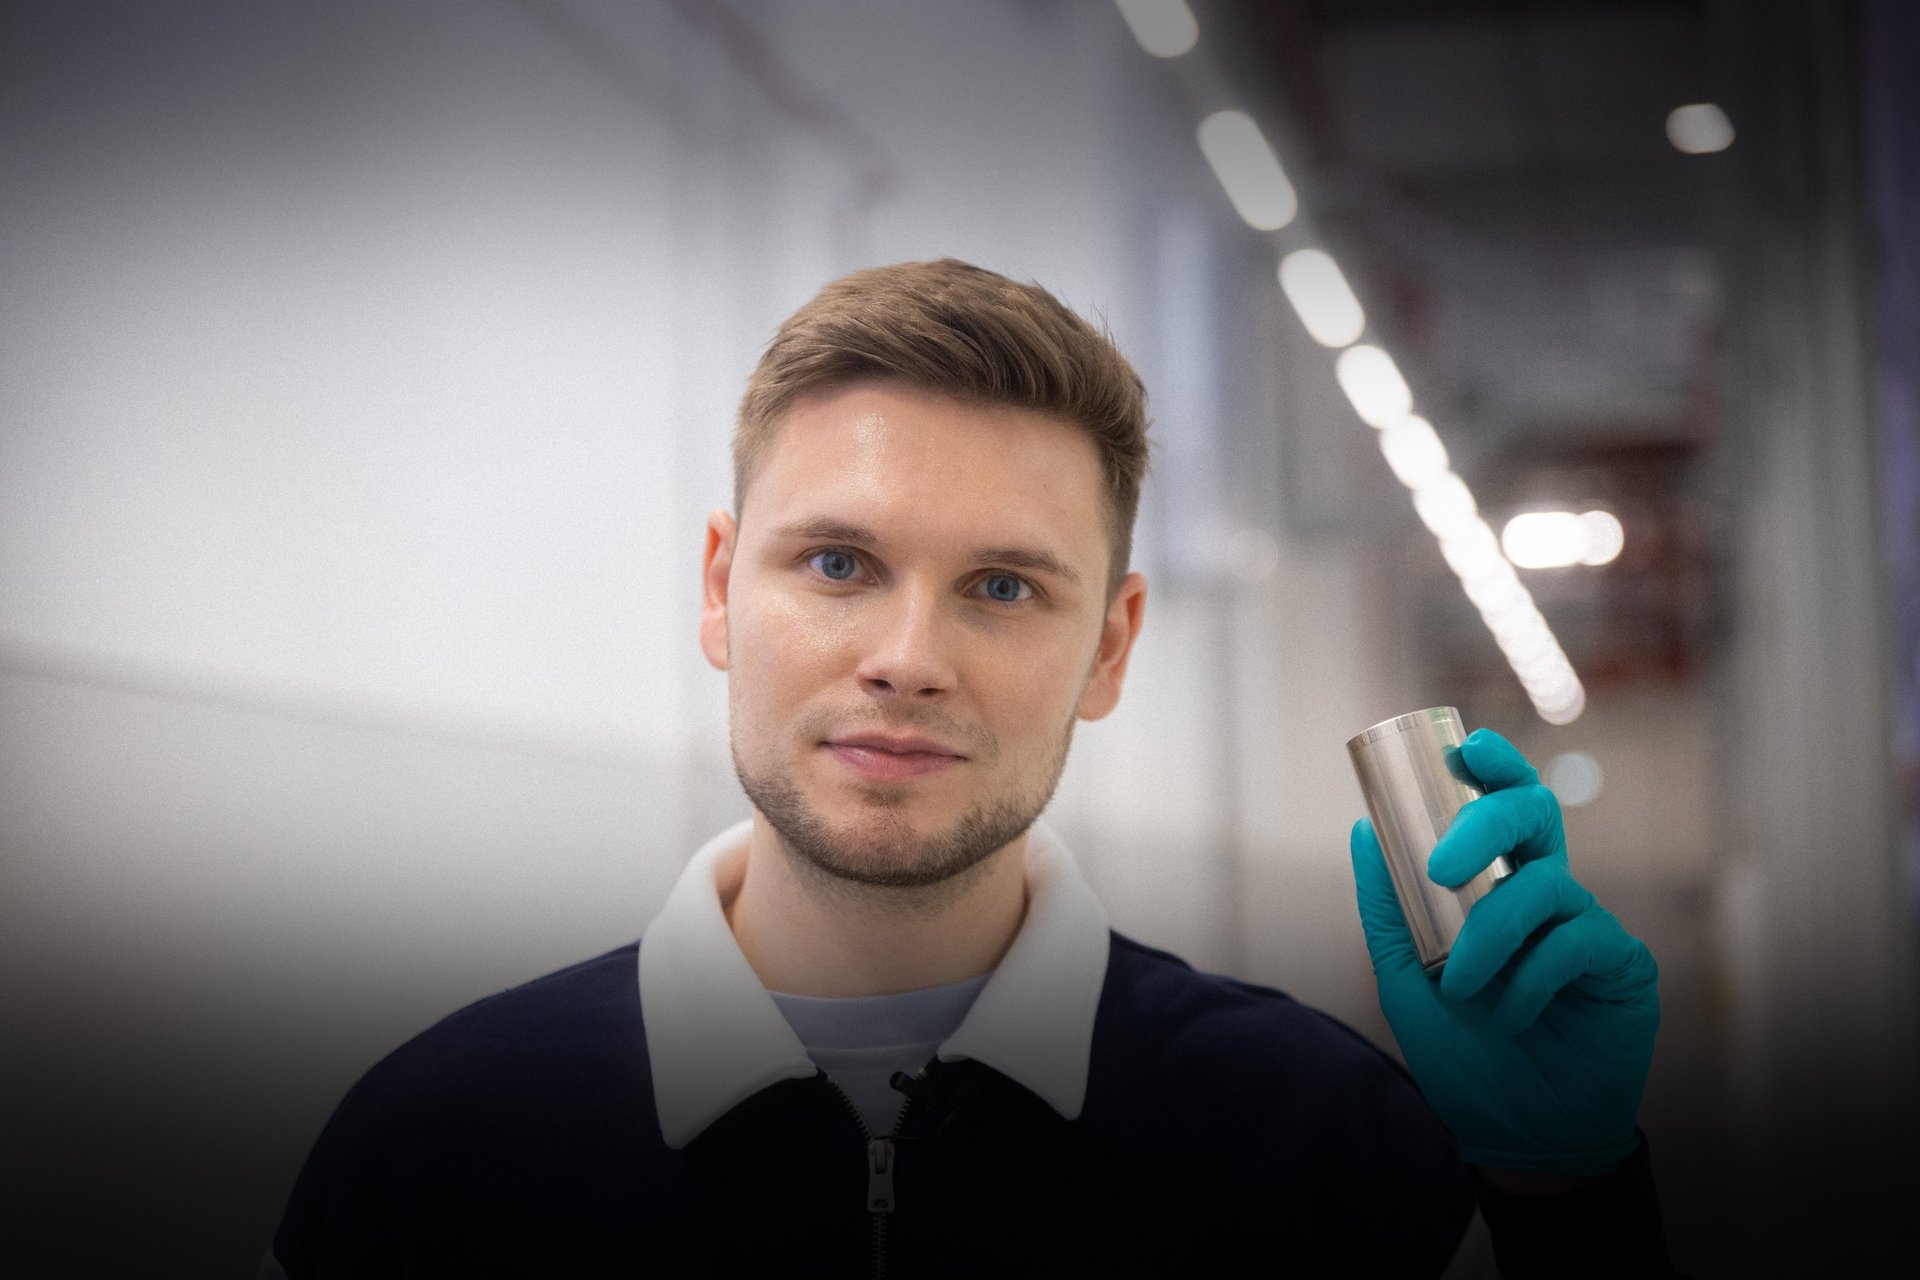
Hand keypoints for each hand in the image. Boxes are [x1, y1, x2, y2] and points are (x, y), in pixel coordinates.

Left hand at [1348, 728, 1659, 1176]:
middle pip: (1537, 817)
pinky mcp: (1624, 969)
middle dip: (1486, 824)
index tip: (1463, 746)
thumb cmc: (1461, 1055)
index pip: (1502, 807)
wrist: (1511, 1138)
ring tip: (1463, 986)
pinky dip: (1533, 976)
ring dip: (1491, 933)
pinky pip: (1578, 943)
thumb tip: (1362, 828)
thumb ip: (1386, 908)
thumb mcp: (1405, 978)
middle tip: (1441, 867)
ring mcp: (1589, 928)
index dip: (1494, 766)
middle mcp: (1548, 895)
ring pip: (1545, 886)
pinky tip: (1510, 1014)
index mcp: (1499, 886)